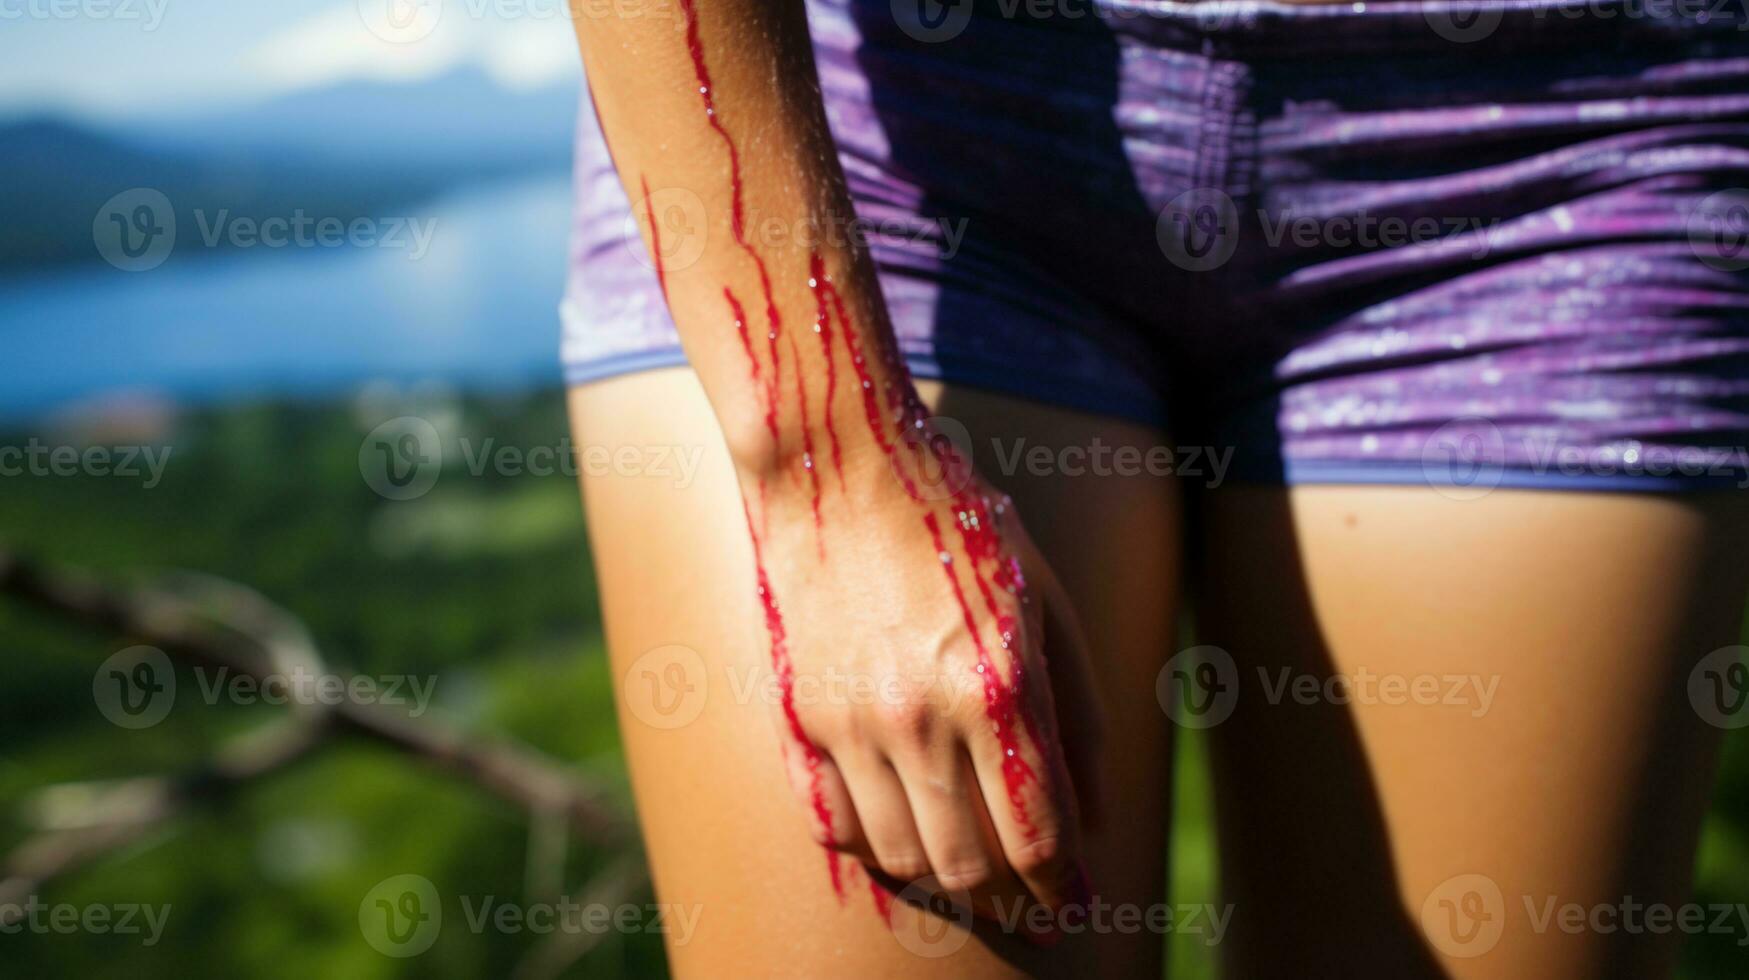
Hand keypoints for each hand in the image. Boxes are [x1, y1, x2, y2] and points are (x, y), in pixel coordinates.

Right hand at [741, 439, 1104, 924]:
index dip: (1063, 887)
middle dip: (1012, 901)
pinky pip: (834, 823)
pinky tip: (901, 833)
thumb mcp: (1044, 598)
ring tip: (972, 870)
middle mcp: (922, 715)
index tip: (1077, 906)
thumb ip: (1078, 712)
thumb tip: (1098, 814)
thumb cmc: (955, 516)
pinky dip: (873, 846)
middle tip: (1033, 906)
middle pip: (970, 866)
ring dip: (946, 878)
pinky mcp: (800, 714)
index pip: (1038, 834)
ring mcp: (851, 719)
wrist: (835, 460)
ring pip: (902, 856)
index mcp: (999, 684)